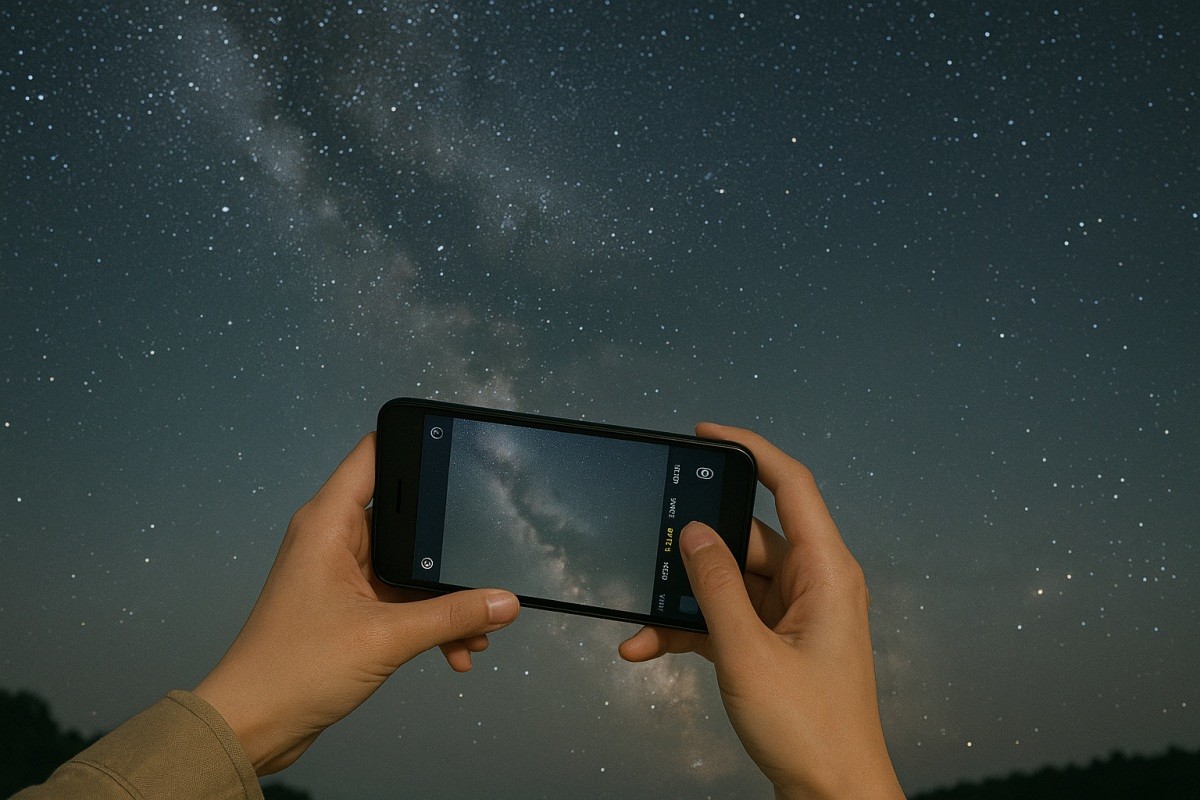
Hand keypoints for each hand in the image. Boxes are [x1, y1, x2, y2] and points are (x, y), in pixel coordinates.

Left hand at [194, 433, 519, 774]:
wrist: (252, 724)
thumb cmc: (292, 670)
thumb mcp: (387, 637)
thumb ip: (451, 615)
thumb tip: (502, 602)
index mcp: (329, 523)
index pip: (375, 454)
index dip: (413, 443)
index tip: (456, 449)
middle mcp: (333, 539)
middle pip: (406, 516)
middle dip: (447, 545)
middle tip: (485, 562)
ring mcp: (341, 574)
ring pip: (409, 566)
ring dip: (443, 595)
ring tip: (478, 627)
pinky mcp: (348, 606)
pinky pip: (401, 598)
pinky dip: (429, 619)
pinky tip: (456, 648)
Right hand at [619, 424, 903, 799]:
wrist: (832, 796)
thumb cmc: (812, 731)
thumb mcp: (747, 652)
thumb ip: (716, 586)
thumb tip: (693, 533)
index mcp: (827, 572)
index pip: (792, 485)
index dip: (750, 450)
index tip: (707, 433)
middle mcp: (815, 584)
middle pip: (748, 537)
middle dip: (697, 549)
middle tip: (653, 547)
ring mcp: (795, 614)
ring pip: (730, 581)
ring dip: (685, 600)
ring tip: (643, 618)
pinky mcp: (776, 641)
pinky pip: (728, 616)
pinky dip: (691, 628)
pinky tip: (649, 644)